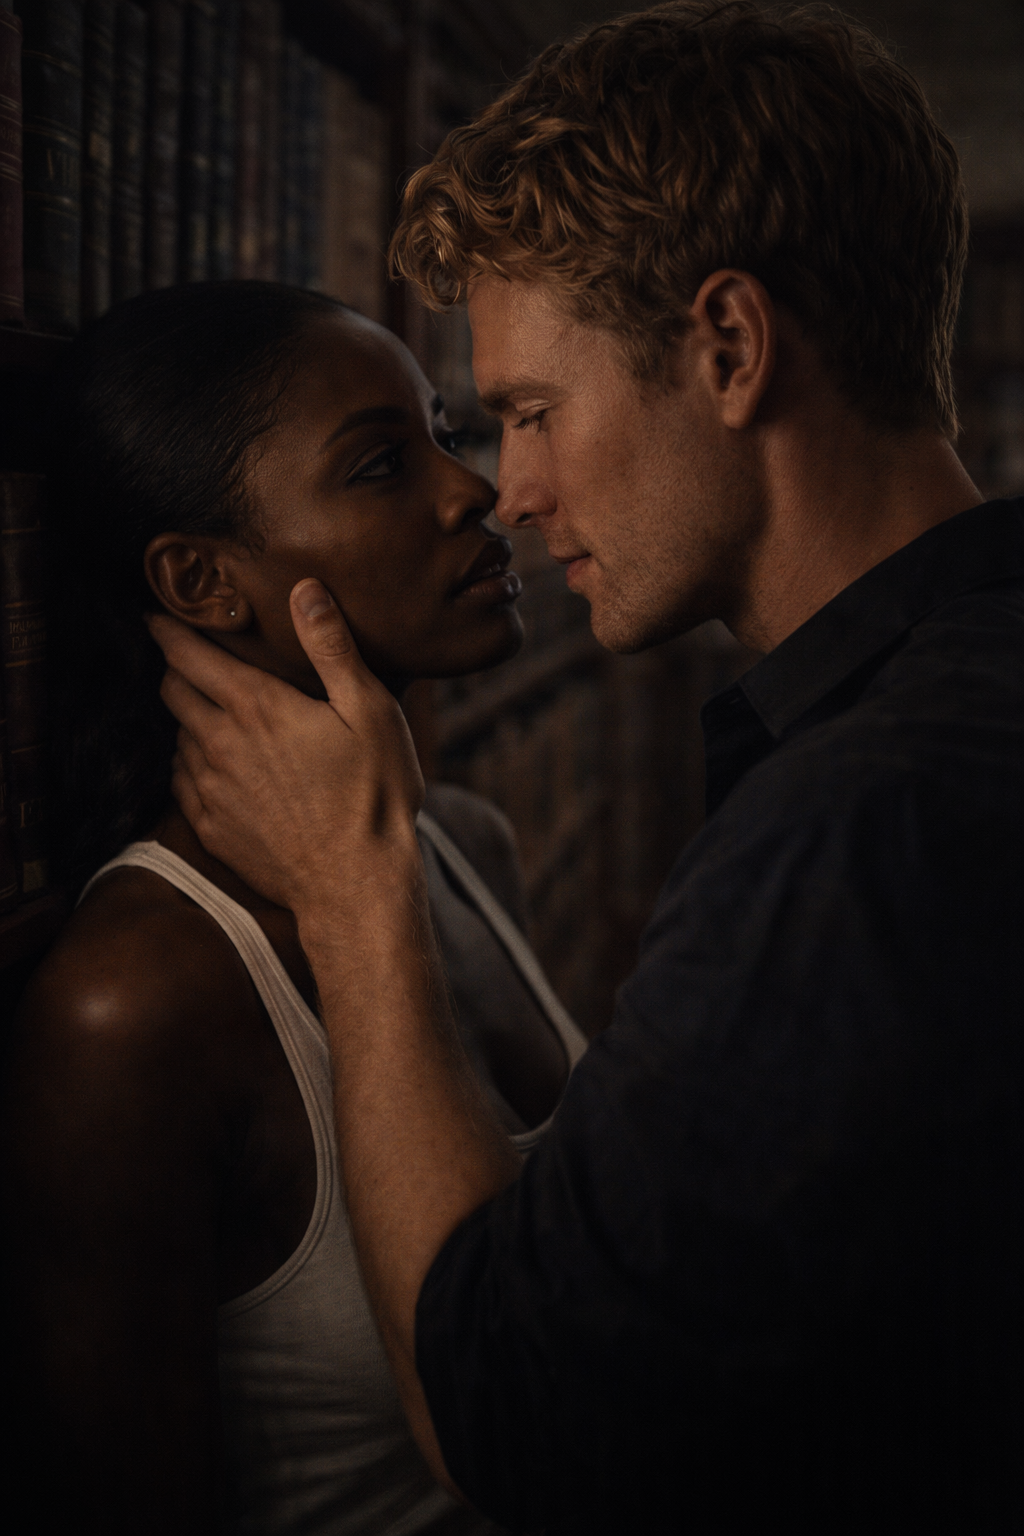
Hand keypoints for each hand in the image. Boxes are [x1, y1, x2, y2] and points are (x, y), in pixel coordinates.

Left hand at [147, 580, 424, 917]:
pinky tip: (216, 766)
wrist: (356, 885)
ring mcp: (211, 790)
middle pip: (172, 692)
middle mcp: (220, 744)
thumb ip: (332, 647)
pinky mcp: (212, 829)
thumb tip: (305, 590)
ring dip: (188, 719)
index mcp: (256, 707)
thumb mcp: (370, 709)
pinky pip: (184, 783)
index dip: (169, 630)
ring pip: (178, 738)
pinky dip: (193, 764)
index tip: (157, 616)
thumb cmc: (374, 794)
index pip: (189, 655)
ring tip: (211, 713)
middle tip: (186, 659)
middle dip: (175, 669)